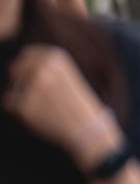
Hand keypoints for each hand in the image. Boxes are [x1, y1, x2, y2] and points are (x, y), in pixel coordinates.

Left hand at [4, 45, 117, 167]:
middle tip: (41, 97)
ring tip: (43, 107)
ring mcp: (32, 87)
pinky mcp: (23, 106)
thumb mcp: (67, 74)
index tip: (41, 81)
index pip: (27, 54)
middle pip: (15, 70)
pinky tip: (38, 115)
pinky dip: (19, 110)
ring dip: (21, 96)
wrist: (87, 129)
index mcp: (56, 58)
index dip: (28, 67)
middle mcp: (42, 68)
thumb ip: (43, 65)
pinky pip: (8, 103)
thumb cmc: (76, 103)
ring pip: (12, 87)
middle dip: (22, 82)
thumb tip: (12, 66)